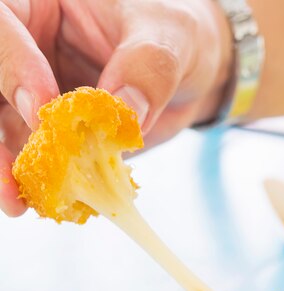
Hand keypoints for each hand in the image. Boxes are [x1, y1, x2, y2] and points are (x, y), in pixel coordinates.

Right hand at [0, 0, 231, 215]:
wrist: (191, 75)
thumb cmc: (174, 37)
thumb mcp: (169, 37)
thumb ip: (147, 67)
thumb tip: (124, 109)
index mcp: (43, 6)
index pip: (4, 22)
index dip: (12, 65)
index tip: (41, 108)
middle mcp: (30, 50)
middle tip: (8, 171)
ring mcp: (37, 96)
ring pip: (6, 130)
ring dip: (11, 169)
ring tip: (19, 202)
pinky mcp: (55, 136)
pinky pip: (39, 160)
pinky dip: (43, 184)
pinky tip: (48, 204)